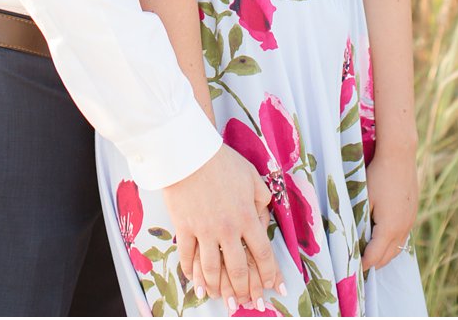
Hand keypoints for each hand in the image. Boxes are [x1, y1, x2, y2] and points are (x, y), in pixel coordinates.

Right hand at [161, 145, 280, 305]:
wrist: (190, 155)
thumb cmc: (223, 163)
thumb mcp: (252, 177)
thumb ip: (262, 199)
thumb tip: (264, 217)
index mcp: (247, 216)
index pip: (262, 252)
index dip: (269, 273)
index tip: (272, 285)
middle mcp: (227, 229)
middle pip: (238, 268)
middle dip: (244, 288)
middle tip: (248, 301)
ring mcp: (204, 231)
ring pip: (212, 269)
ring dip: (218, 287)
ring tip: (222, 298)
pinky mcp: (184, 229)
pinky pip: (187, 258)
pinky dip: (192, 274)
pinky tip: (197, 284)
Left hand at [362, 146, 417, 271]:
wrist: (400, 155)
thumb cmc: (377, 176)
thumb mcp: (363, 201)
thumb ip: (359, 224)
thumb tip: (351, 242)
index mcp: (389, 228)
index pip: (374, 258)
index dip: (361, 265)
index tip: (348, 268)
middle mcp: (403, 228)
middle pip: (387, 258)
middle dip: (371, 264)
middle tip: (355, 264)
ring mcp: (410, 221)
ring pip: (397, 249)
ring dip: (382, 255)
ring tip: (367, 254)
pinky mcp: (412, 214)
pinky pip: (402, 237)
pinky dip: (391, 244)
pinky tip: (381, 237)